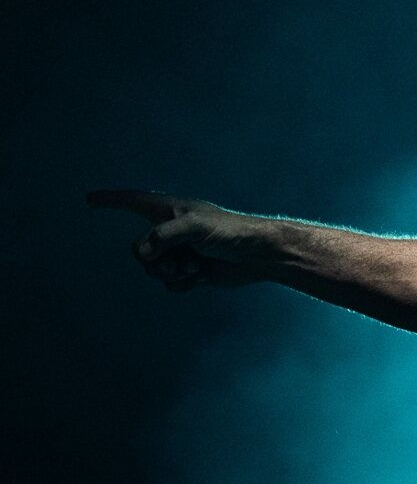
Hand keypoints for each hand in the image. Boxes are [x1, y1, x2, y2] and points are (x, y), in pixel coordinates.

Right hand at [86, 189, 272, 290]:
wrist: (259, 256)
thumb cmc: (231, 232)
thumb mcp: (195, 227)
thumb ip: (163, 236)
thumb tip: (140, 253)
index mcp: (169, 210)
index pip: (132, 201)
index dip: (110, 200)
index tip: (90, 199)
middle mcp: (171, 230)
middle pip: (139, 251)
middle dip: (157, 261)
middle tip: (181, 260)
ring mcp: (180, 251)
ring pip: (153, 270)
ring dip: (173, 273)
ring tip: (196, 266)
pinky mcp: (191, 271)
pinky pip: (171, 285)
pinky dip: (185, 284)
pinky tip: (204, 276)